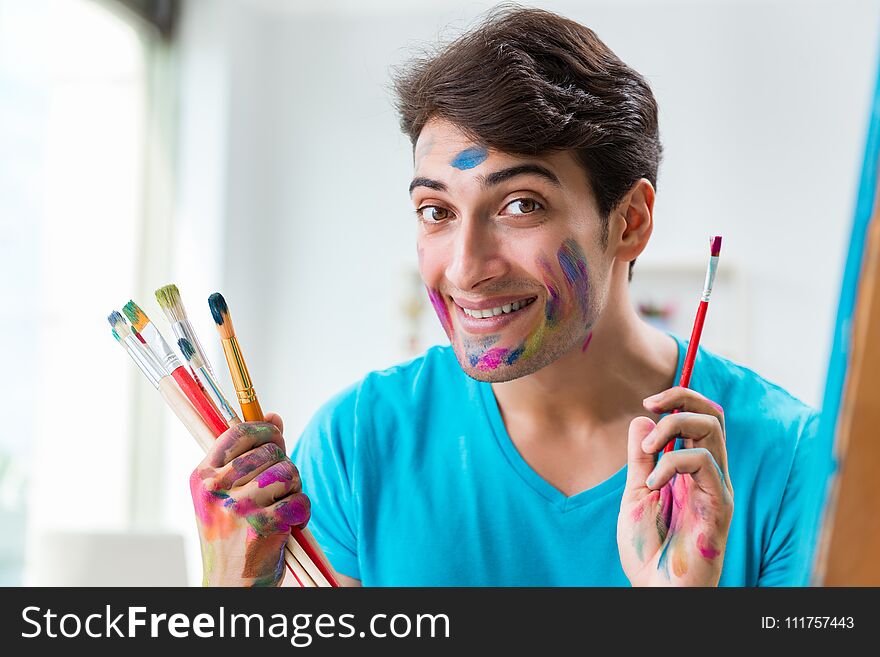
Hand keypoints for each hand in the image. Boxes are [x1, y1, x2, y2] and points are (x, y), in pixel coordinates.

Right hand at [190, 413, 309, 586]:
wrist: (230, 585)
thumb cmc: (232, 537)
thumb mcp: (226, 494)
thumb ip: (250, 453)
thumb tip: (274, 416)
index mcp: (202, 477)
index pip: (237, 432)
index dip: (265, 430)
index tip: (276, 437)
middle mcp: (215, 490)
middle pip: (271, 451)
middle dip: (284, 467)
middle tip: (279, 490)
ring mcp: (238, 508)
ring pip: (288, 472)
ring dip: (295, 489)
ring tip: (283, 505)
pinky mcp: (262, 526)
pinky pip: (299, 500)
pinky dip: (303, 512)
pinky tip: (290, 525)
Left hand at [617, 387, 733, 585]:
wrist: (654, 588)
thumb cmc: (647, 548)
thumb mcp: (636, 493)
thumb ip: (641, 459)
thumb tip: (644, 419)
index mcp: (690, 470)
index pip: (699, 419)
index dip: (679, 400)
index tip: (649, 403)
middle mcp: (708, 475)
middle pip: (713, 415)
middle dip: (681, 398)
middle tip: (650, 405)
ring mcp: (716, 488)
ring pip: (713, 429)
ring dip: (674, 426)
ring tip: (648, 452)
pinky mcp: (719, 505)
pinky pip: (705, 463)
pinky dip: (673, 463)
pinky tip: (655, 484)